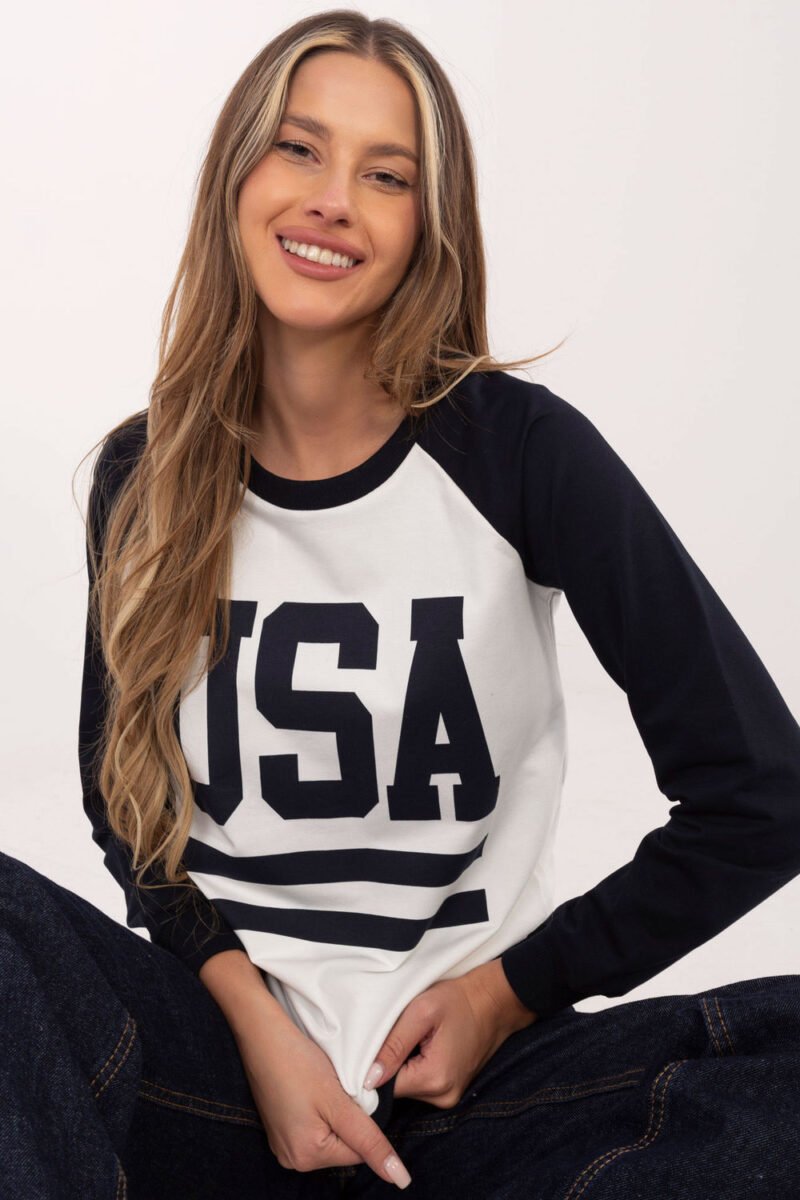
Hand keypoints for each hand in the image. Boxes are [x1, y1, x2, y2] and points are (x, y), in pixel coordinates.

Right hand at [235, 1014, 411, 1187]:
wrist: (262, 1034)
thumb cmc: (298, 1063)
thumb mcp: (339, 1102)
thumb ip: (370, 1141)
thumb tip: (400, 1179)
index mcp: (307, 1157)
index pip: (359, 1151)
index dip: (363, 1119)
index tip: (348, 1091)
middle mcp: (292, 1159)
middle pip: (343, 1145)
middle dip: (348, 1117)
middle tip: (333, 1086)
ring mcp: (283, 1144)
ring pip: (329, 1134)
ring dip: (335, 1113)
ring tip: (321, 1086)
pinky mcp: (279, 1128)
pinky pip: (313, 1126)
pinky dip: (320, 1109)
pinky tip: (311, 1088)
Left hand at [363, 959, 537, 1108]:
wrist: (493, 1001)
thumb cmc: (457, 1000)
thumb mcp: (421, 1012)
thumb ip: (393, 1046)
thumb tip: (369, 1079)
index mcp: (434, 1079)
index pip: (386, 1087)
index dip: (375, 1066)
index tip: (376, 1044)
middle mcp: (443, 1097)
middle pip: (397, 1089)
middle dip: (391, 1064)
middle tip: (398, 1035)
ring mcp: (450, 1097)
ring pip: (408, 1087)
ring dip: (403, 1065)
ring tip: (413, 1038)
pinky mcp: (452, 1090)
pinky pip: (421, 1084)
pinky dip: (416, 1067)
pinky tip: (422, 1046)